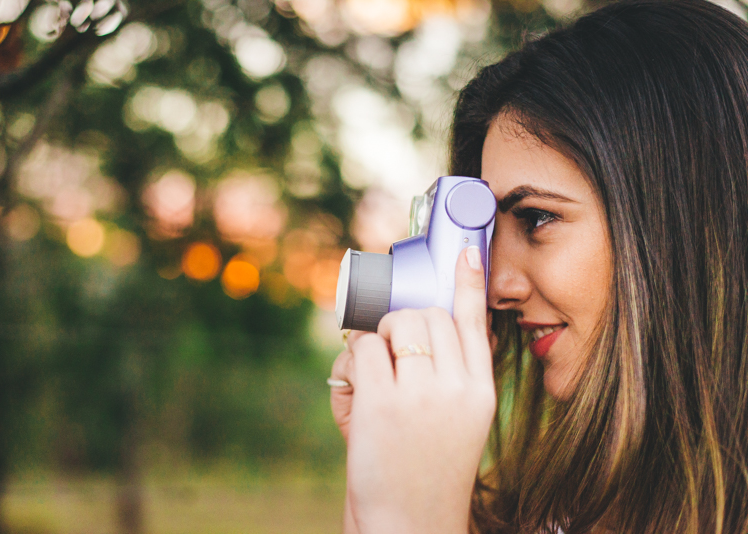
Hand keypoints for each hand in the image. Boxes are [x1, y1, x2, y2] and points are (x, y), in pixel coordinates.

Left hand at [329, 246, 496, 533]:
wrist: (411, 525)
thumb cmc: (425, 472)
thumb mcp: (458, 424)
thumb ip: (450, 378)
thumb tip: (417, 326)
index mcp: (480, 394)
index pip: (477, 326)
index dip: (469, 286)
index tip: (466, 255)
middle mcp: (457, 389)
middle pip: (428, 315)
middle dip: (403, 323)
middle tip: (390, 351)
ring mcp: (420, 394)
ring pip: (395, 323)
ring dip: (378, 338)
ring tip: (376, 373)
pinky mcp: (382, 403)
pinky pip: (363, 348)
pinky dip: (354, 360)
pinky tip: (358, 390)